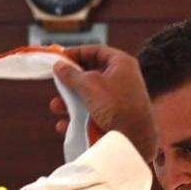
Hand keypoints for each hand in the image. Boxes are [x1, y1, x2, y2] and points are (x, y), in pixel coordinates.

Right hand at [51, 45, 156, 160]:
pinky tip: (65, 125)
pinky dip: (76, 118)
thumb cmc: (115, 106)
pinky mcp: (113, 118)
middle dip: (70, 80)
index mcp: (121, 64)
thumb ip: (71, 74)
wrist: (135, 138)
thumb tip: (58, 65)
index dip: (77, 52)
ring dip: (69, 101)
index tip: (59, 58)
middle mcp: (121, 79)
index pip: (96, 51)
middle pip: (90, 74)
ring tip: (56, 107)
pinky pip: (90, 114)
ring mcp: (117, 99)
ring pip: (88, 96)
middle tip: (56, 83)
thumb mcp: (90, 85)